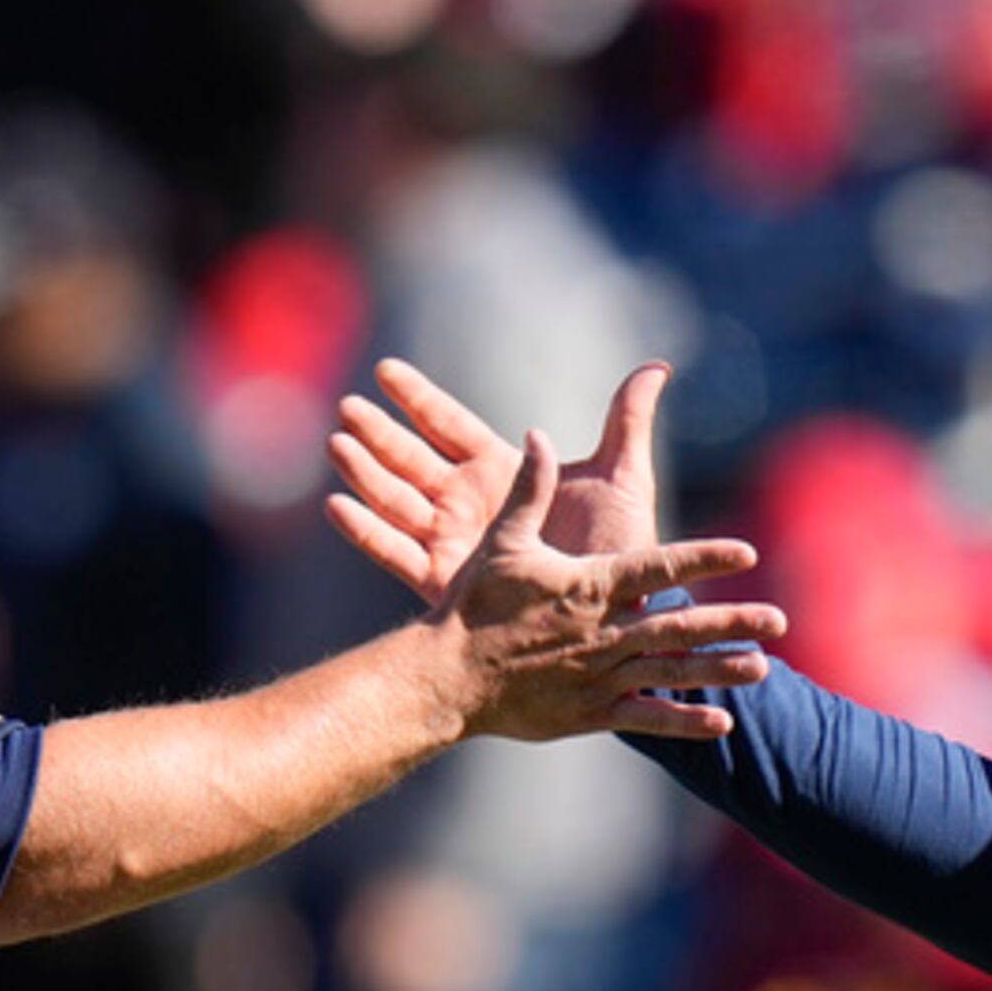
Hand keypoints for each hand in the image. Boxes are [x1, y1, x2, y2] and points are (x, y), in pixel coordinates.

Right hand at [330, 357, 672, 608]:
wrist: (613, 622)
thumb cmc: (618, 548)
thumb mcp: (623, 481)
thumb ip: (626, 423)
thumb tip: (656, 368)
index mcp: (504, 473)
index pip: (450, 425)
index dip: (418, 398)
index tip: (385, 371)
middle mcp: (470, 503)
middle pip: (413, 459)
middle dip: (379, 432)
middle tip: (346, 405)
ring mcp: (452, 542)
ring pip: (397, 500)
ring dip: (366, 474)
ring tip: (335, 445)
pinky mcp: (443, 581)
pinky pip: (396, 554)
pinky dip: (367, 532)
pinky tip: (337, 508)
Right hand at [433, 430, 784, 742]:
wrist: (447, 677)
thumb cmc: (473, 606)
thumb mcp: (501, 542)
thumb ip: (527, 490)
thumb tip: (538, 435)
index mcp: (590, 588)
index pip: (659, 568)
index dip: (704, 558)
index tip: (746, 551)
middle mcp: (604, 633)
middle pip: (680, 626)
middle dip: (732, 622)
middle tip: (779, 620)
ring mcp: (600, 676)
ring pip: (672, 673)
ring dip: (720, 671)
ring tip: (764, 669)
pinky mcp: (589, 712)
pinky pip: (645, 719)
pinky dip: (683, 722)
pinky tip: (721, 723)